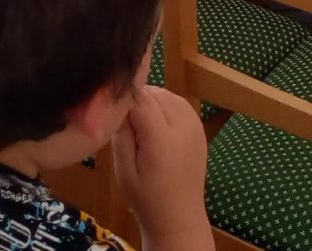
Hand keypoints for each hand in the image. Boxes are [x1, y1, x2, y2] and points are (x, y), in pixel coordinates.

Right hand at [113, 86, 210, 242]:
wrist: (179, 218)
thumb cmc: (146, 198)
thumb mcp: (123, 169)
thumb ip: (121, 133)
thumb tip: (117, 102)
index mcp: (162, 140)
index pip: (140, 99)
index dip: (123, 98)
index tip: (111, 108)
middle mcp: (183, 128)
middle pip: (155, 93)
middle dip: (137, 99)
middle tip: (124, 120)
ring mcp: (195, 127)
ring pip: (168, 94)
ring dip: (151, 99)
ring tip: (138, 120)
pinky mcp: (200, 128)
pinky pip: (179, 102)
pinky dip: (165, 103)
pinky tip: (155, 120)